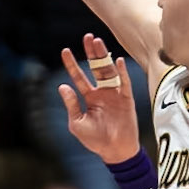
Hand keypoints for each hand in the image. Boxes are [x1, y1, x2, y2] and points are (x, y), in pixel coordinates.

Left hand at [57, 34, 138, 165]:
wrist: (115, 151)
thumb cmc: (95, 140)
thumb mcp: (77, 123)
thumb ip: (71, 104)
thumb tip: (62, 86)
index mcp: (89, 97)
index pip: (79, 77)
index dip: (72, 64)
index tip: (65, 51)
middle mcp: (102, 92)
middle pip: (96, 68)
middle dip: (91, 53)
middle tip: (87, 37)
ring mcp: (115, 94)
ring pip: (108, 71)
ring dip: (103, 56)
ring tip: (98, 42)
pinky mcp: (126, 98)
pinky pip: (124, 82)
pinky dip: (121, 72)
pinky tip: (116, 60)